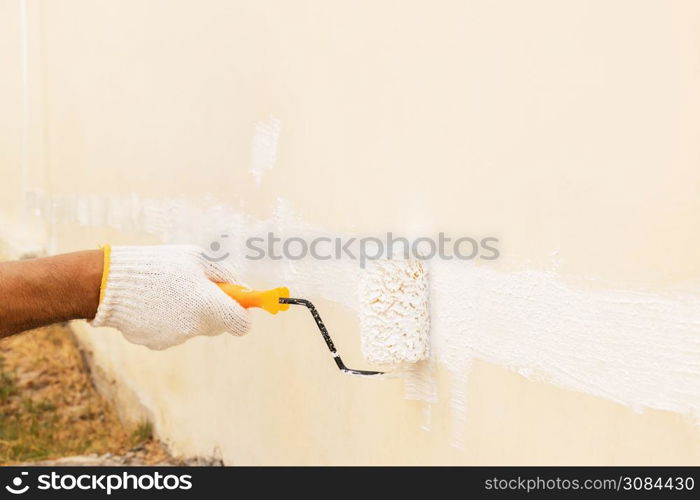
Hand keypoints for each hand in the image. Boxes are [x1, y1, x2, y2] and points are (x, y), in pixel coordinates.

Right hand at [91, 245, 249, 349]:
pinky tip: (153, 303)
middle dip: (215, 310)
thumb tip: (241, 287)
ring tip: (168, 292)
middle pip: (218, 325)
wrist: (110, 284)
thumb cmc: (158, 264)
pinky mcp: (157, 343)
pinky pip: (172, 332)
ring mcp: (175, 338)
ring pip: (194, 328)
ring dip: (189, 314)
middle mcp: (195, 326)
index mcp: (208, 305)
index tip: (237, 303)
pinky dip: (169, 320)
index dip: (242, 314)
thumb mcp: (197, 257)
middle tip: (199, 289)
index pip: (241, 325)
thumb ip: (225, 273)